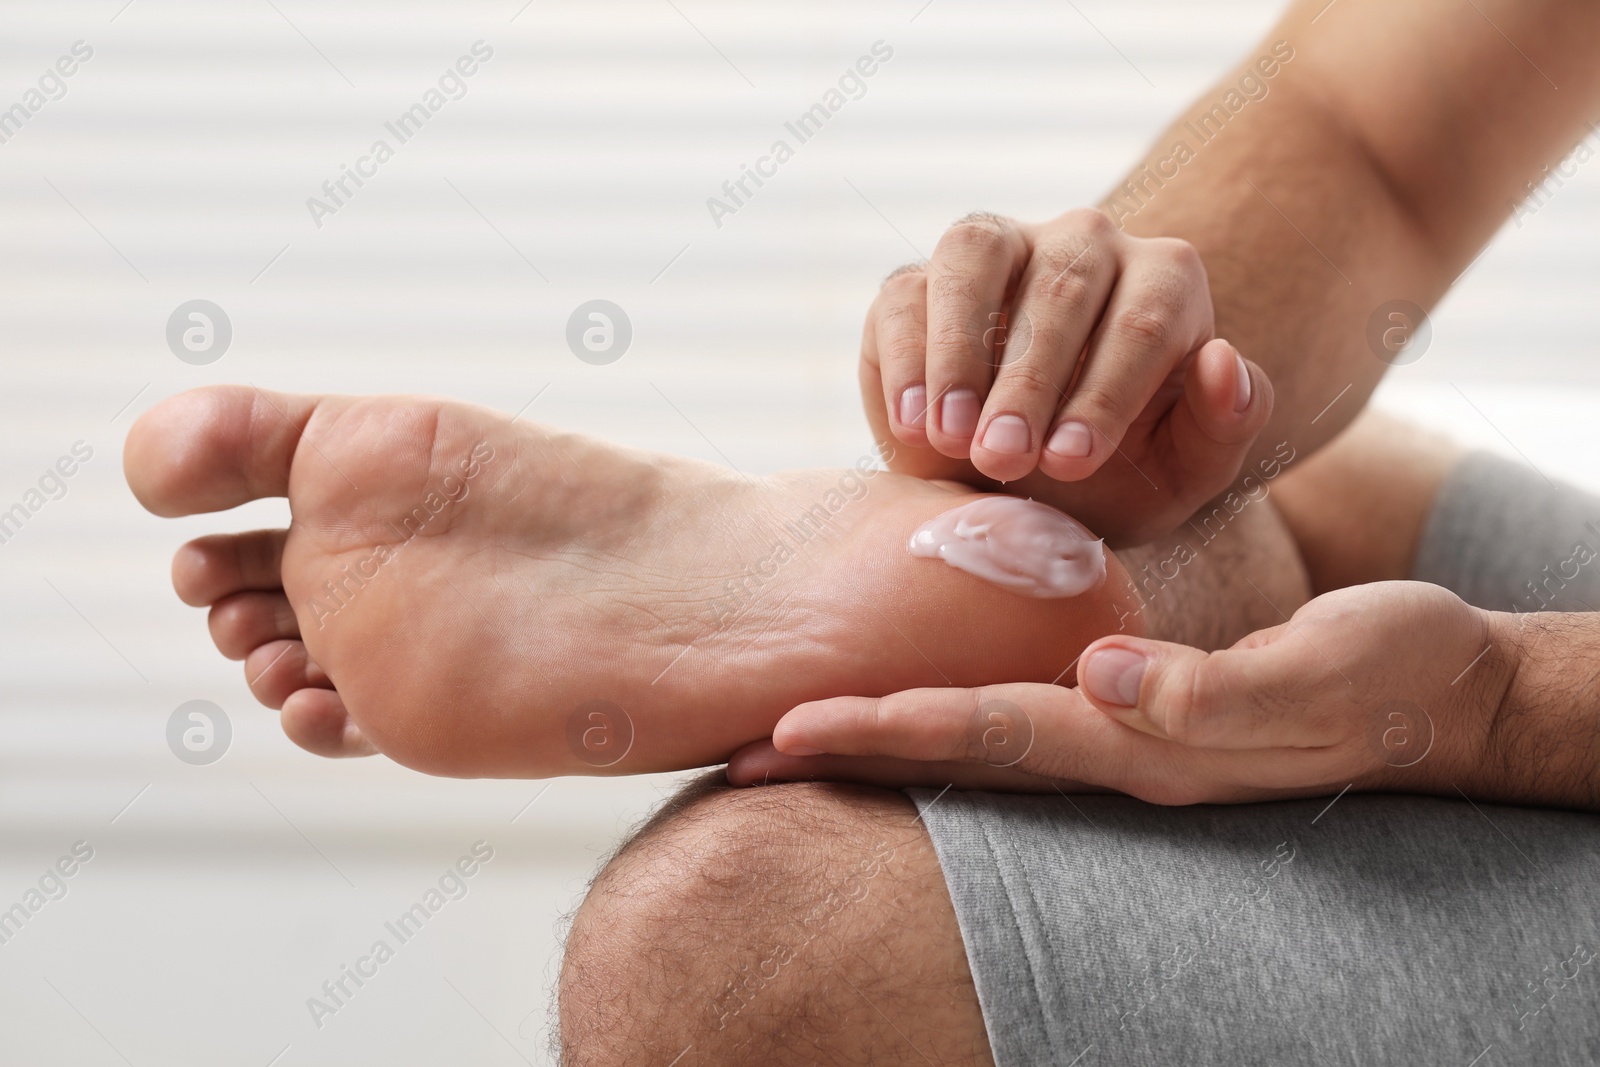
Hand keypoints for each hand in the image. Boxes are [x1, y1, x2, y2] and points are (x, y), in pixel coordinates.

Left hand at [737, 583, 1511, 803]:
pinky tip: (914, 685)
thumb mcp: (1316, 674)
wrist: (1442, 692)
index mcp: (1144, 740)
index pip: (988, 734)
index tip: (786, 733)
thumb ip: (1213, 686)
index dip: (887, 731)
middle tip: (738, 752)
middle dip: (848, 748)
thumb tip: (1106, 676)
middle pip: (954, 747)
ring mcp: (1124, 730)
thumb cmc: (1387, 675)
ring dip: (883, 733)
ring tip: (791, 732)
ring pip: (978, 734)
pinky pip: (1022, 704)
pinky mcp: (1139, 703)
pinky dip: (952, 703)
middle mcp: (1115, 743)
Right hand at [861, 209, 1272, 545]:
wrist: (1018, 497)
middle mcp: (1083, 243)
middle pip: (1061, 288)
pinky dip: (904, 360)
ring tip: (952, 438)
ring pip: (976, 255)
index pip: (1143, 320)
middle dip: (1030, 382)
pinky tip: (910, 427)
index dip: (1106, 393)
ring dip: (960, 351)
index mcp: (1164, 279)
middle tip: (1006, 462)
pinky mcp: (917, 283)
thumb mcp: (1183, 476)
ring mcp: (996, 250)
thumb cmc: (1118, 480)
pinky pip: (906, 295)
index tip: (1072, 464)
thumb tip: (1222, 360)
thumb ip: (1225, 425)